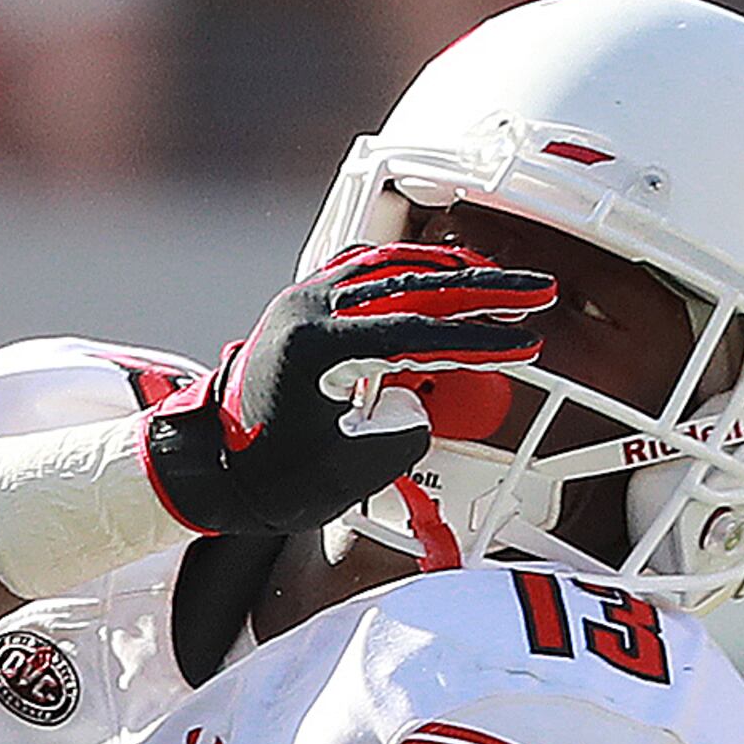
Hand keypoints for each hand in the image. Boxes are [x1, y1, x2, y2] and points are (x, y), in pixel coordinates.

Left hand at [143, 243, 555, 537]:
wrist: (209, 469)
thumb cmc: (266, 477)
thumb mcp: (345, 472)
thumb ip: (400, 435)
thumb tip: (417, 403)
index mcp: (316, 348)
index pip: (418, 333)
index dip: (478, 339)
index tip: (525, 342)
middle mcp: (307, 311)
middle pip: (413, 286)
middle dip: (482, 291)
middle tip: (534, 293)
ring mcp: (301, 302)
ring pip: (389, 267)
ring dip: (449, 271)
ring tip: (498, 282)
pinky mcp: (300, 305)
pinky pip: (362, 268)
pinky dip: (407, 268)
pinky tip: (439, 272)